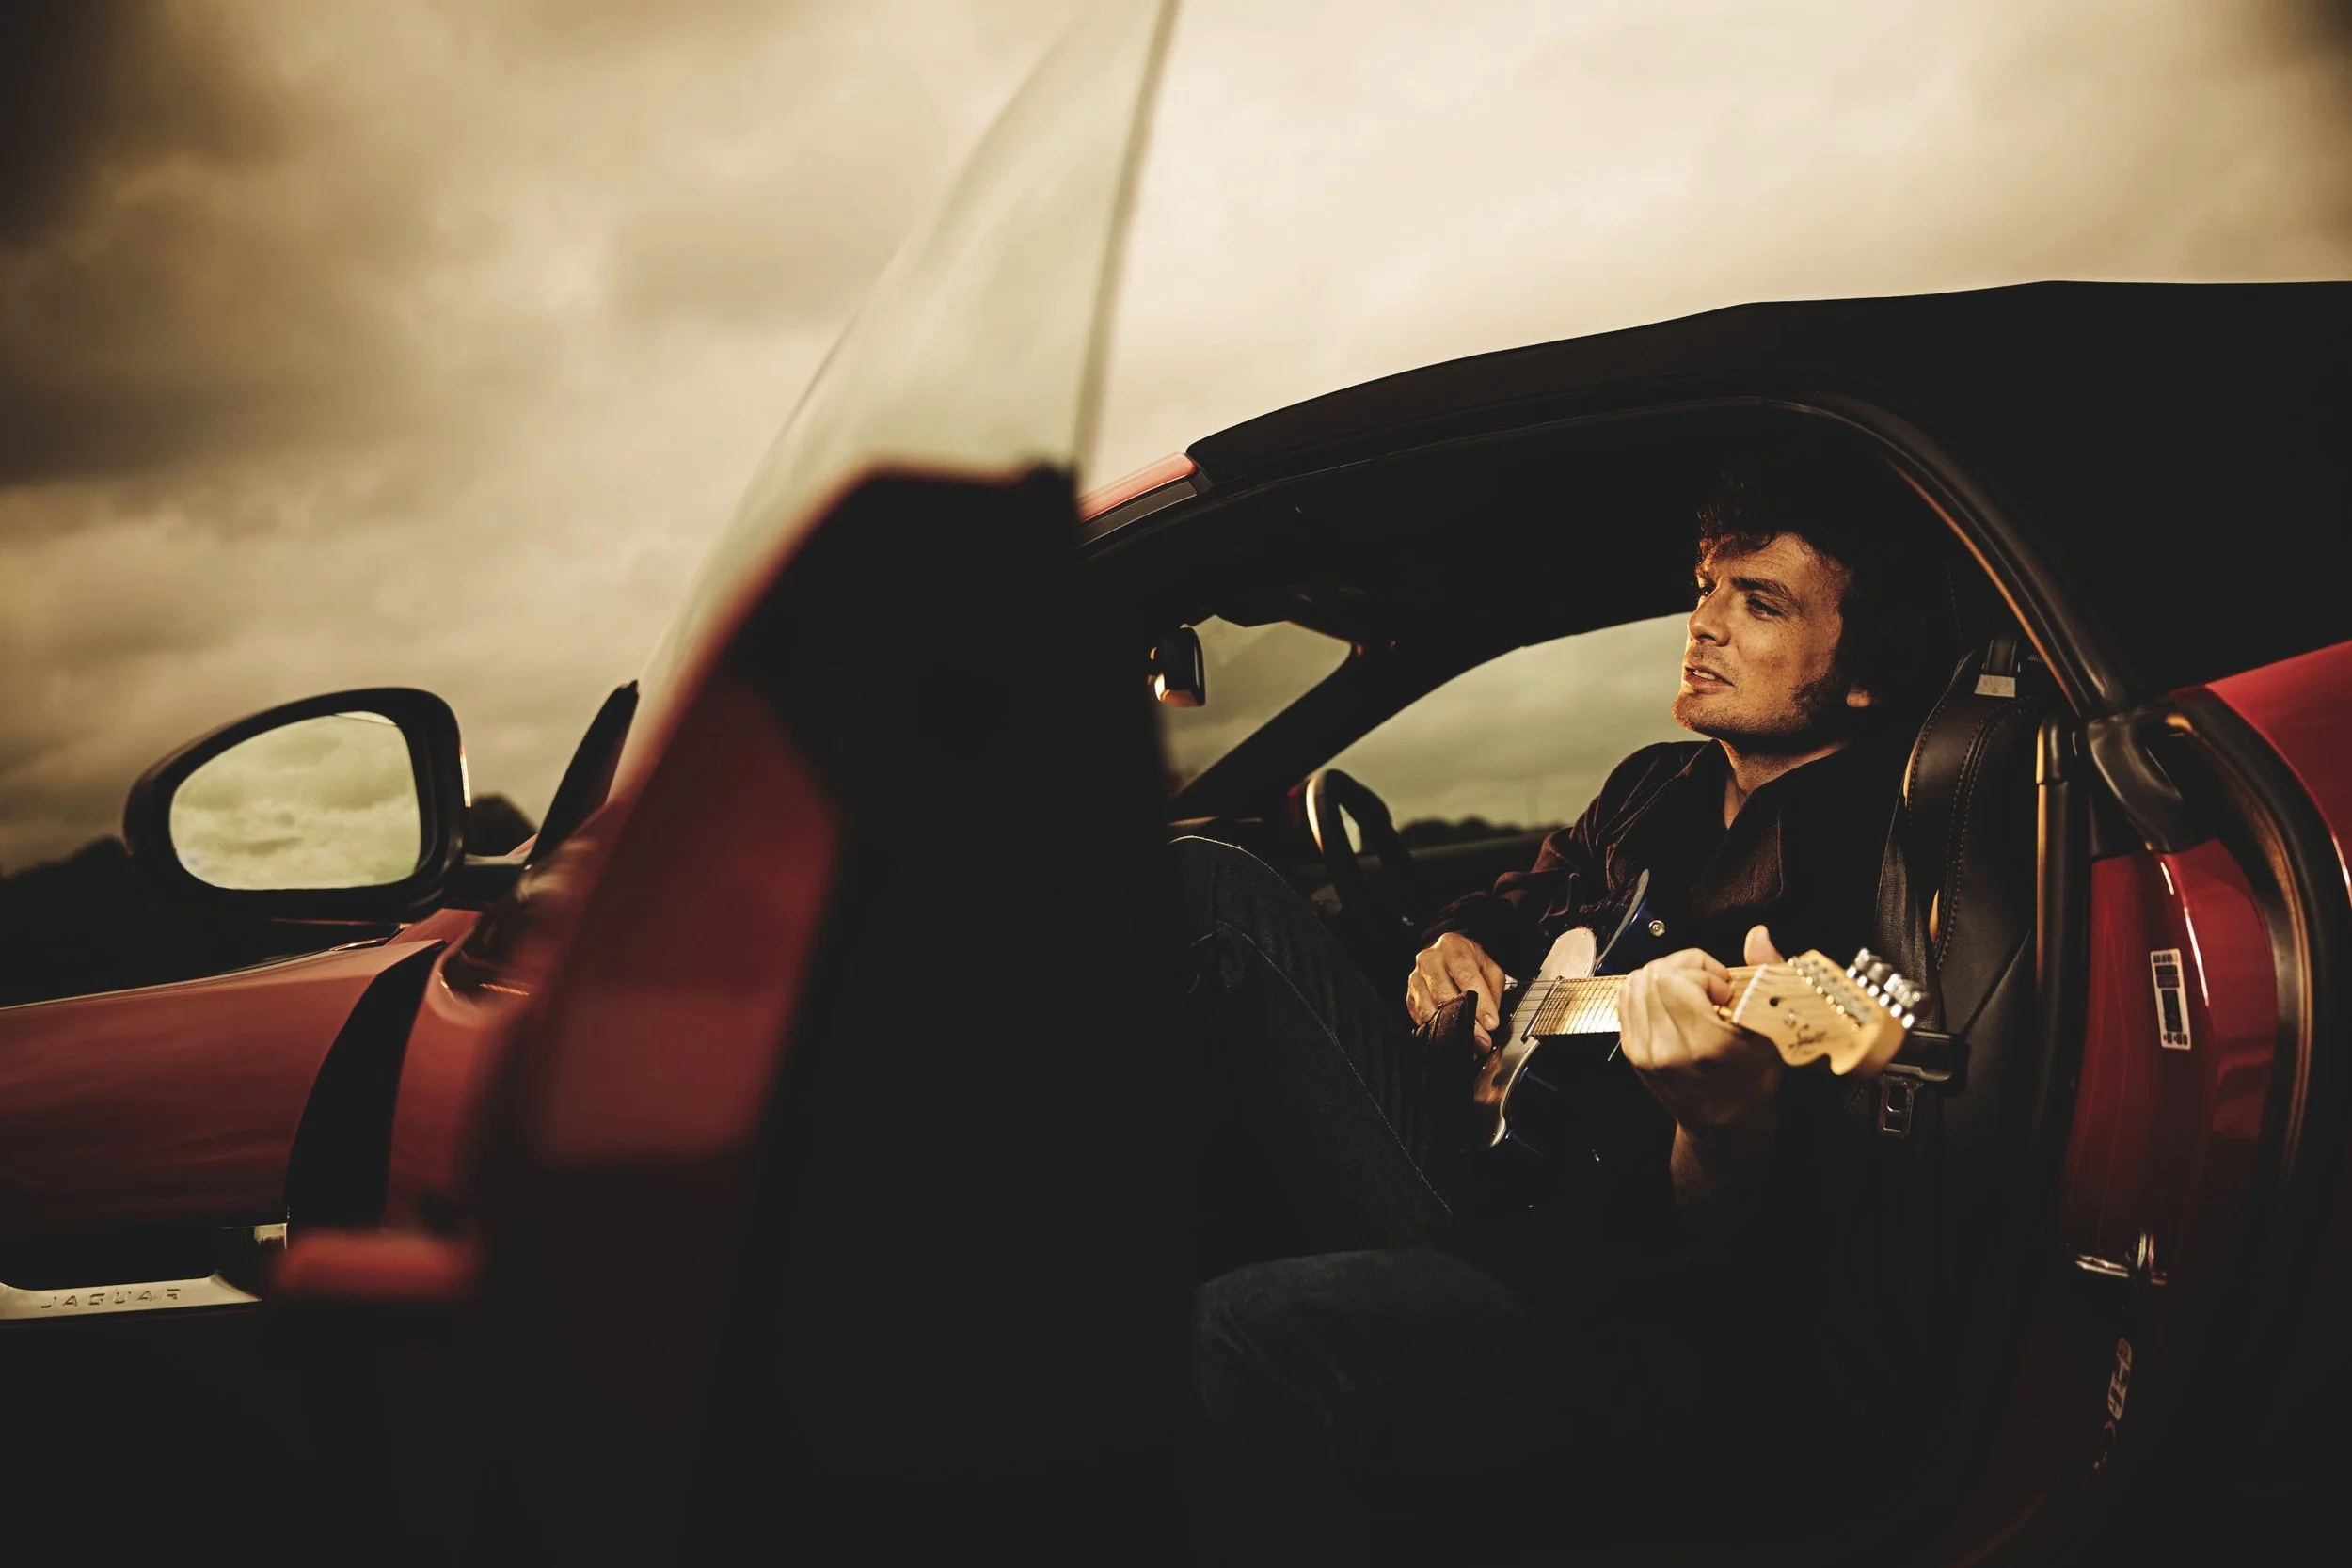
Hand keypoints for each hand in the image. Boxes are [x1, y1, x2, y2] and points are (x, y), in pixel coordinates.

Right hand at [1406, 932, 1505, 1047]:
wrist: (1449, 957)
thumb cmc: (1471, 964)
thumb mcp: (1490, 969)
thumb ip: (1492, 992)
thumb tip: (1488, 1022)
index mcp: (1452, 947)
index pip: (1466, 976)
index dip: (1480, 1003)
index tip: (1490, 1023)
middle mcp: (1430, 959)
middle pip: (1444, 994)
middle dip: (1465, 1021)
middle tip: (1481, 1039)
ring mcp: (1416, 977)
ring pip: (1428, 1008)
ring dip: (1448, 1029)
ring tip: (1466, 1040)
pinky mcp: (1409, 995)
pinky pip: (1419, 1016)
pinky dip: (1434, 1028)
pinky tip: (1448, 1033)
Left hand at [1616, 924, 1786, 1133]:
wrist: (1724, 1124)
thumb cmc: (1753, 1082)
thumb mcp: (1774, 1031)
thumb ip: (1766, 976)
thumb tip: (1758, 935)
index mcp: (1704, 1046)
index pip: (1674, 979)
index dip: (1703, 973)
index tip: (1723, 991)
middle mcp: (1666, 1049)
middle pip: (1653, 975)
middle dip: (1685, 970)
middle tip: (1709, 989)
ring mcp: (1643, 1051)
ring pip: (1636, 983)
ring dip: (1666, 978)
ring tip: (1693, 995)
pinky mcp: (1632, 1051)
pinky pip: (1627, 999)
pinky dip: (1649, 991)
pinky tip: (1675, 1004)